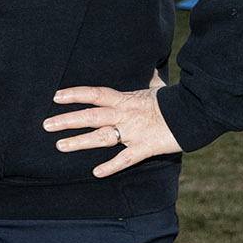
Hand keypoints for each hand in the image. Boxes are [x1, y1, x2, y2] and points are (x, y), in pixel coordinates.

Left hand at [44, 70, 181, 176]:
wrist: (195, 113)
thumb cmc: (175, 100)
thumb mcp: (159, 88)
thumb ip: (150, 81)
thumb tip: (151, 69)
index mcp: (125, 100)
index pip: (94, 94)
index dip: (74, 94)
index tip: (55, 96)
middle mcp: (124, 115)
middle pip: (90, 116)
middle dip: (67, 120)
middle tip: (46, 125)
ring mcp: (133, 132)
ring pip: (101, 137)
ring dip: (79, 142)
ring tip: (59, 146)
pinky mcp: (146, 147)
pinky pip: (126, 158)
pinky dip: (111, 166)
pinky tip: (96, 173)